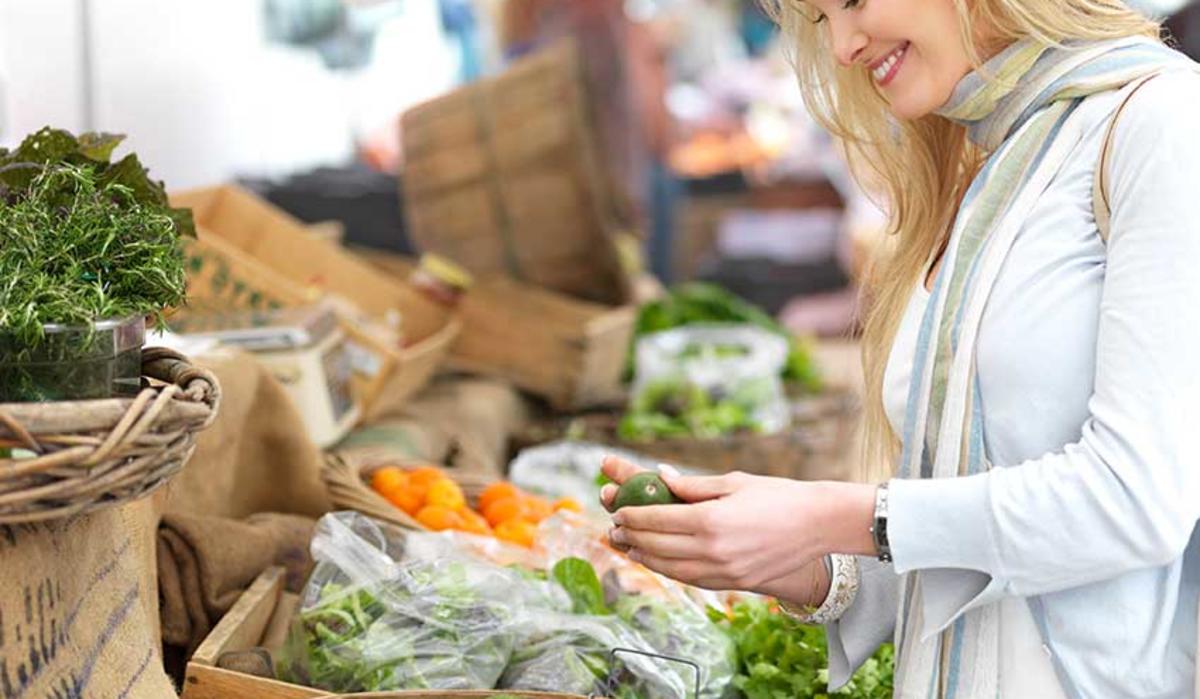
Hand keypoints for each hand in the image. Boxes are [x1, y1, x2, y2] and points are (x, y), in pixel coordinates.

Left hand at [599, 456, 875, 595]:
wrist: (819, 525)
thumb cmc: (778, 495)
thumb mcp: (733, 482)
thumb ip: (693, 485)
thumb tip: (660, 477)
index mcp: (710, 520)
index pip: (657, 520)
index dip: (632, 516)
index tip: (618, 511)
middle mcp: (713, 550)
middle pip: (658, 546)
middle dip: (631, 537)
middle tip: (614, 530)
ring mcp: (724, 571)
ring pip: (671, 569)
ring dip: (646, 558)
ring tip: (630, 547)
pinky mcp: (735, 584)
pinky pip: (693, 580)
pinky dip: (670, 570)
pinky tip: (660, 561)